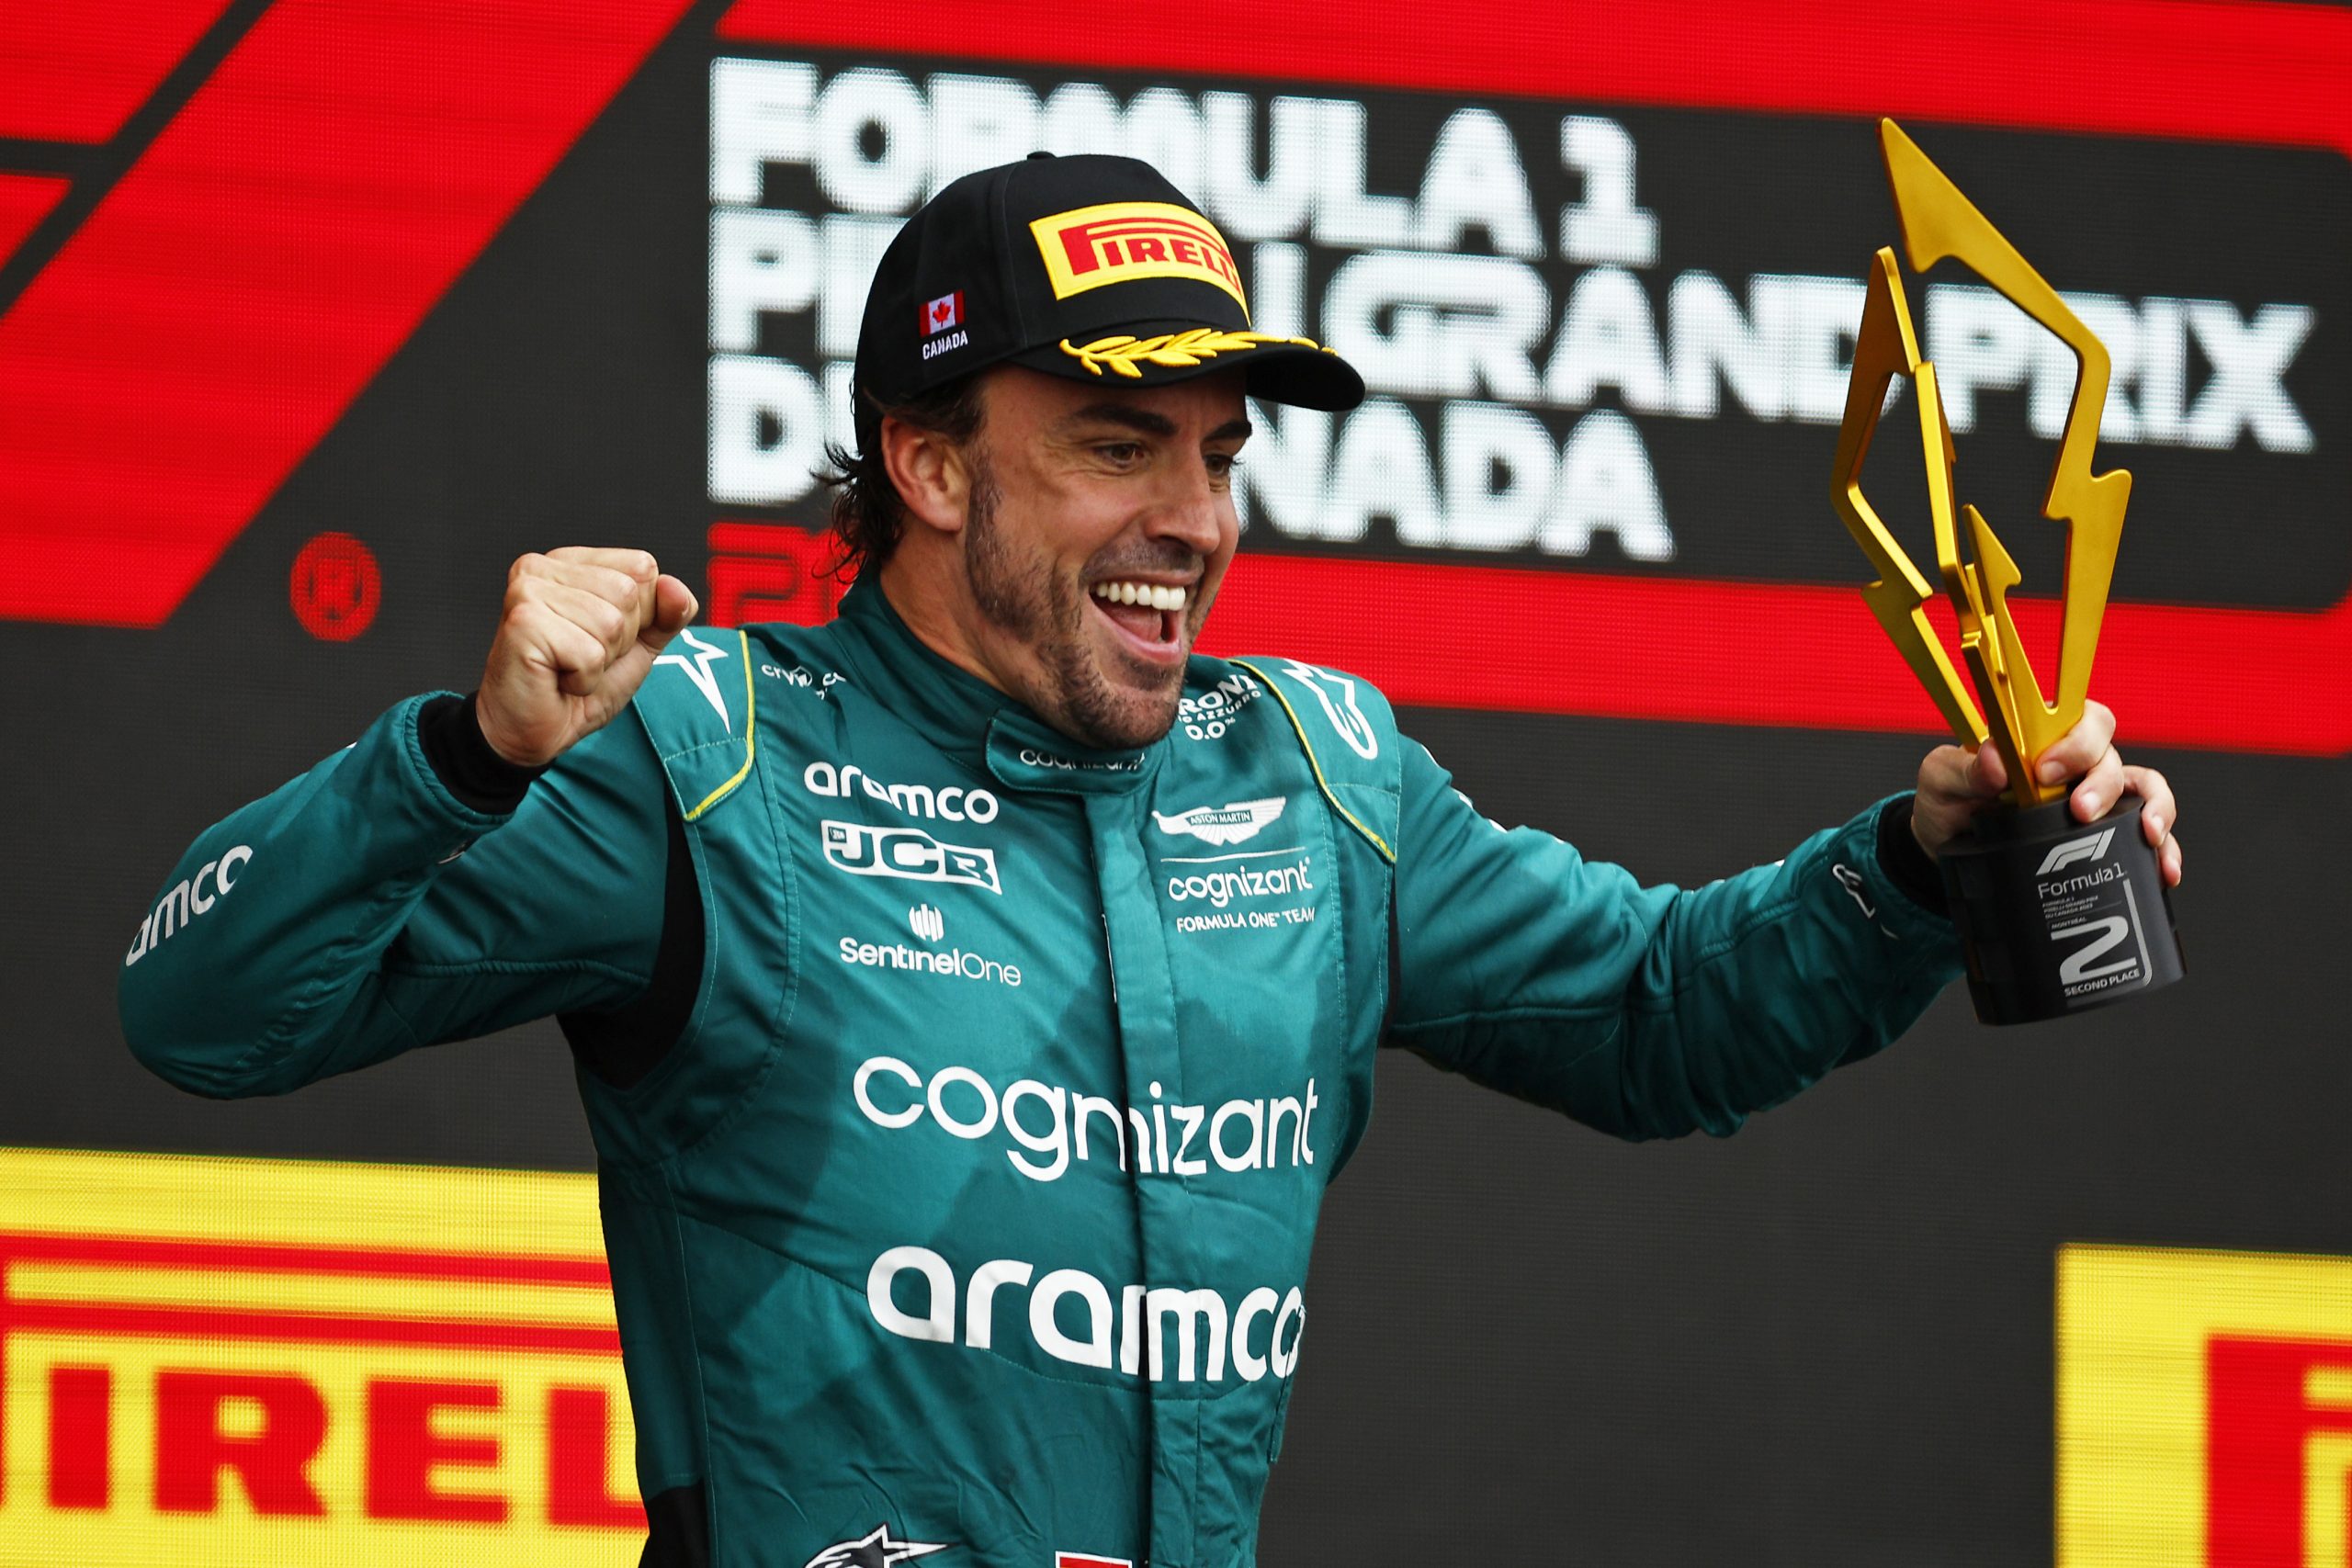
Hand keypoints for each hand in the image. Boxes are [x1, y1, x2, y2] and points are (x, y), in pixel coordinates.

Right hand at [476, 548, 698, 766]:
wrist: (531, 732)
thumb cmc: (577, 686)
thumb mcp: (637, 647)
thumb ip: (666, 615)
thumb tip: (676, 587)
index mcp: (572, 562)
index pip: (642, 567)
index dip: (640, 614)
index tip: (600, 637)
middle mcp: (543, 567)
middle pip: (628, 593)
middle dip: (619, 640)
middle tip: (581, 657)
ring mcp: (529, 591)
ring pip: (611, 623)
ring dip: (600, 661)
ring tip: (568, 668)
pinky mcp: (523, 623)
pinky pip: (589, 653)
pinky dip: (583, 679)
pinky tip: (557, 680)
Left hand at [1909, 699, 2181, 885]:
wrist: (1946, 851)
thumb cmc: (1949, 803)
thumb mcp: (1942, 780)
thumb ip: (1964, 768)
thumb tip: (1993, 758)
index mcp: (2041, 740)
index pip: (2081, 719)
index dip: (2076, 739)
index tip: (2046, 771)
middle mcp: (2076, 765)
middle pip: (2112, 757)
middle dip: (2103, 783)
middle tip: (2079, 812)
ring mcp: (2095, 799)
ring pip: (2143, 790)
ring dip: (2153, 810)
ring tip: (2147, 835)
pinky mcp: (2104, 836)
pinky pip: (2147, 834)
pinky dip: (2164, 849)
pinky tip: (2164, 869)